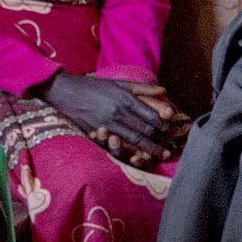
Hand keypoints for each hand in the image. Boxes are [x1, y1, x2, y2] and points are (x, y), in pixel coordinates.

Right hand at [40, 72, 180, 166]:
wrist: (66, 92)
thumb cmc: (95, 87)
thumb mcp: (119, 83)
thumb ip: (142, 88)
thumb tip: (164, 90)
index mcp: (126, 99)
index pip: (151, 115)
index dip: (166, 126)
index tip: (176, 132)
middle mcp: (118, 113)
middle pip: (145, 130)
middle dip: (161, 140)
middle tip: (174, 149)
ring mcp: (107, 124)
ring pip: (133, 140)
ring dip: (150, 149)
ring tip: (162, 155)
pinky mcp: (97, 134)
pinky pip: (116, 146)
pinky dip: (130, 152)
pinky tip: (139, 158)